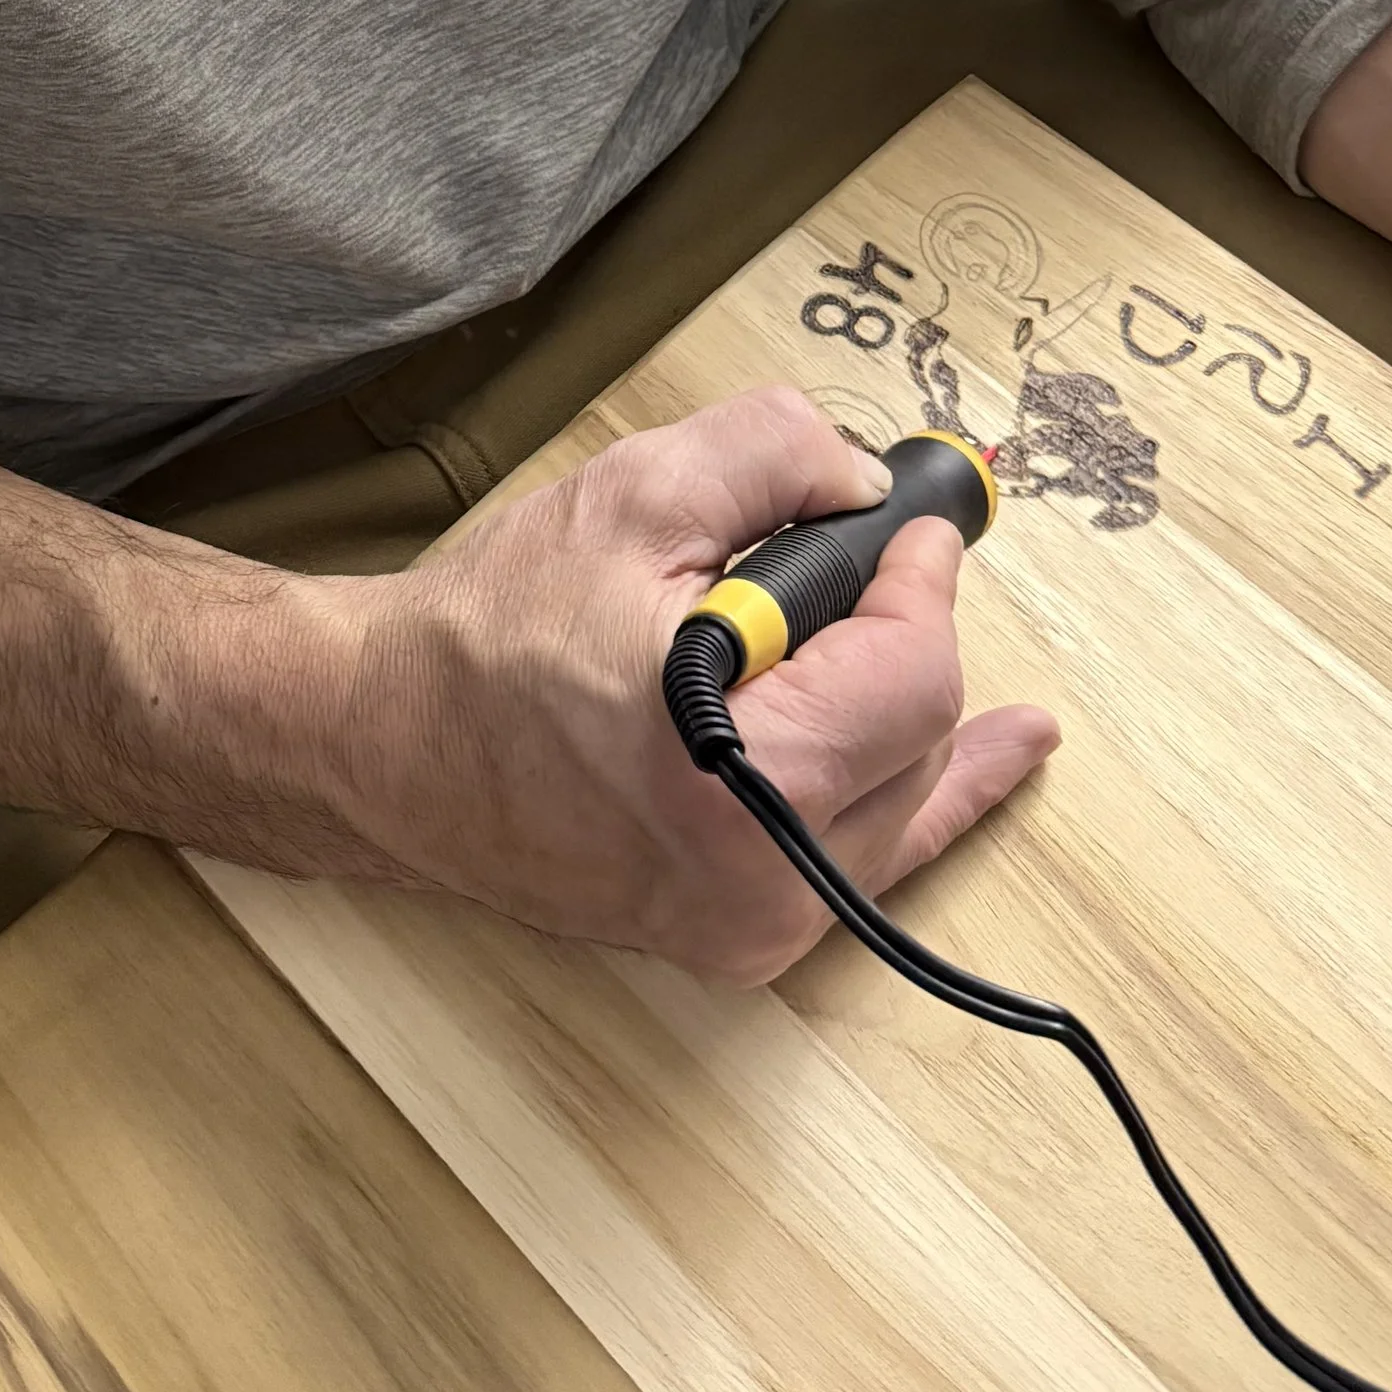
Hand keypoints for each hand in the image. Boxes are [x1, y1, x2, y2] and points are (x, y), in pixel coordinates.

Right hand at [329, 385, 1058, 982]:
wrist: (385, 742)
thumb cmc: (488, 634)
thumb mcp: (634, 495)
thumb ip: (777, 454)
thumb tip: (869, 484)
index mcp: (741, 780)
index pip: (917, 672)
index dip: (924, 578)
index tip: (912, 523)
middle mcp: (762, 882)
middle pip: (922, 730)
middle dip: (900, 629)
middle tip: (855, 555)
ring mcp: (752, 925)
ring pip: (908, 791)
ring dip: (905, 697)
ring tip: (889, 616)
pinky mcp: (736, 938)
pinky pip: (873, 853)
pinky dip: (924, 784)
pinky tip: (1005, 752)